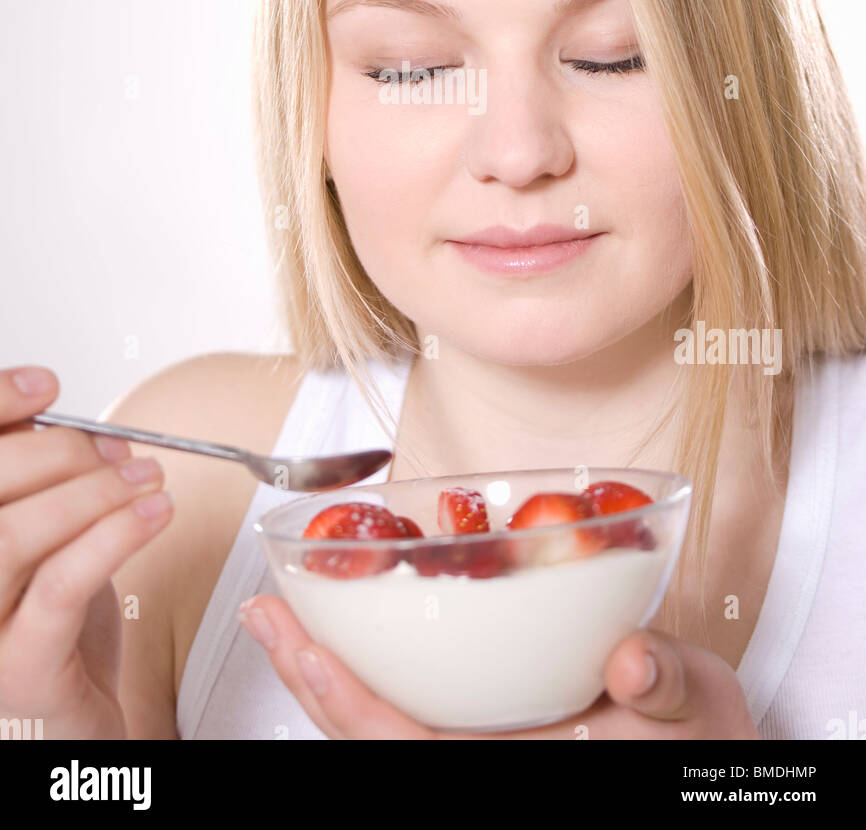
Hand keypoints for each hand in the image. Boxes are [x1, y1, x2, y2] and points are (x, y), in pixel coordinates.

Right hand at [0, 366, 173, 738]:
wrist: (70, 717)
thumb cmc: (50, 620)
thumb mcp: (36, 536)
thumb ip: (29, 477)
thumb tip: (46, 407)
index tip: (46, 384)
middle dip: (61, 451)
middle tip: (120, 448)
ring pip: (15, 534)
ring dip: (94, 491)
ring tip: (148, 478)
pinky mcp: (18, 670)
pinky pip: (61, 585)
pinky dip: (113, 537)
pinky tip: (154, 515)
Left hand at [237, 592, 761, 739]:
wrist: (701, 762)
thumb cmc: (694, 741)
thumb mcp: (695, 710)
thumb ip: (665, 684)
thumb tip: (632, 662)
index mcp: (519, 768)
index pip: (409, 746)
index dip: (349, 703)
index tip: (304, 647)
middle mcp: (484, 765)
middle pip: (369, 739)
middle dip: (310, 678)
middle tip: (265, 615)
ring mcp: (479, 749)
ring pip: (376, 731)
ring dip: (325, 676)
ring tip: (282, 622)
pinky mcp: (482, 734)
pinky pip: (404, 714)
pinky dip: (361, 678)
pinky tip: (345, 640)